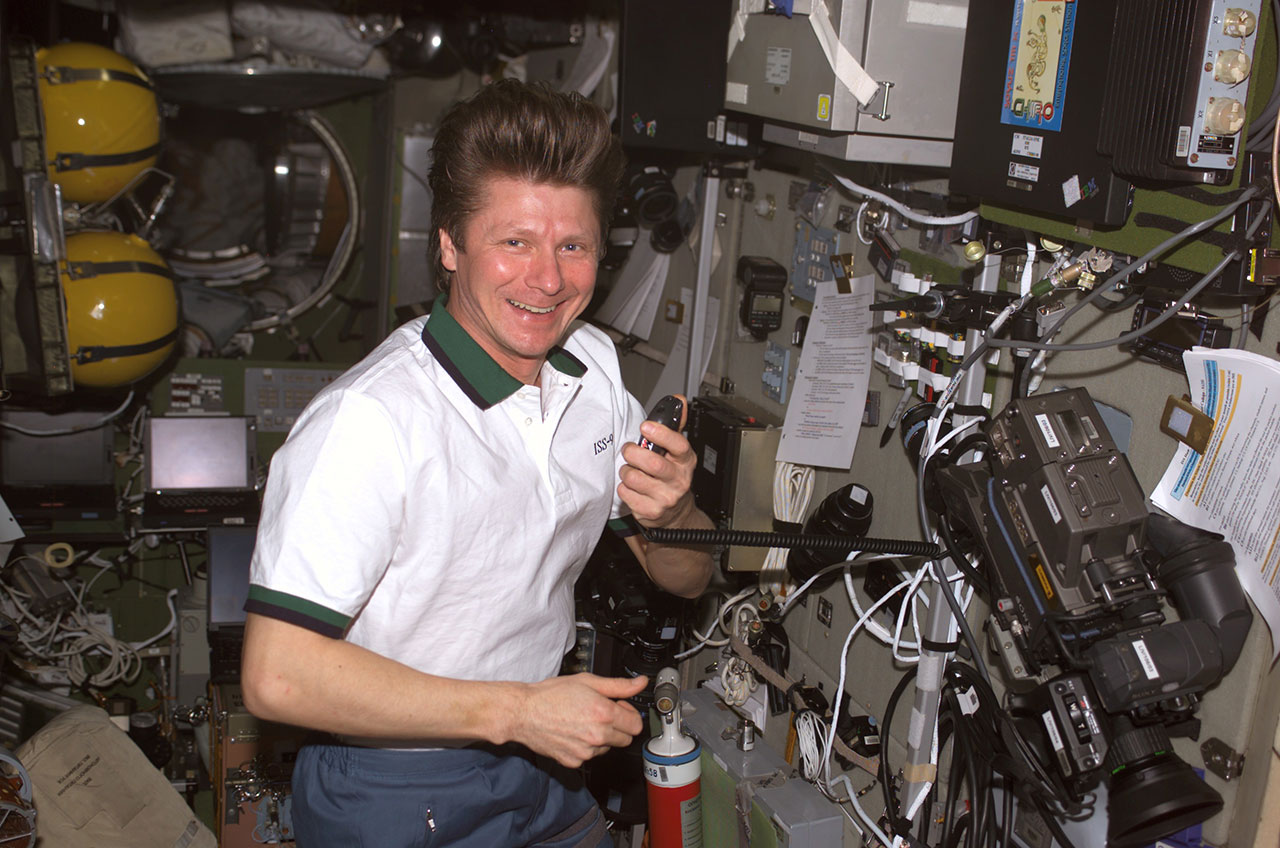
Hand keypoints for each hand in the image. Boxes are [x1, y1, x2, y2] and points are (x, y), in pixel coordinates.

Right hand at [510, 674, 647, 767]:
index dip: (629, 713)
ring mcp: (586, 752)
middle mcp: (597, 736)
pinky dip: (585, 746)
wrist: (523, 713)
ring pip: (607, 747)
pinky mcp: (574, 761)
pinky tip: (573, 732)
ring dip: (602, 736)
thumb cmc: (551, 695)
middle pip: (625, 739)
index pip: (636, 725)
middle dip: (618, 726)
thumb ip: (619, 685)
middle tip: (601, 712)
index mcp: (604, 714)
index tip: (618, 707)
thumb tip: (640, 683)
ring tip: (582, 721)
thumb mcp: (587, 681)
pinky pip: (589, 756)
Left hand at [618, 396, 697, 526]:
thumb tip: (679, 400)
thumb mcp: (678, 451)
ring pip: (634, 478)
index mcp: (686, 461)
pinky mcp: (650, 511)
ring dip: (626, 471)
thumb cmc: (672, 476)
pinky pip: (626, 493)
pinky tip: (632, 487)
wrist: (676, 512)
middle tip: (629, 450)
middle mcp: (678, 480)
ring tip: (632, 470)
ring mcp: (665, 498)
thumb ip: (676, 425)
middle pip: (653, 463)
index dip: (661, 434)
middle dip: (634, 453)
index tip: (645, 427)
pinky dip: (624, 487)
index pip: (679, 445)